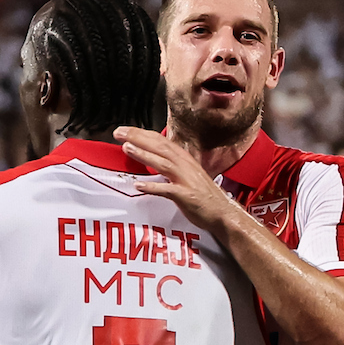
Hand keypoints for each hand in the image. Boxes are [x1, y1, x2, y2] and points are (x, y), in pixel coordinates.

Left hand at [113, 126, 235, 228]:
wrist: (223, 213)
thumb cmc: (203, 197)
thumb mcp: (186, 175)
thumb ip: (171, 166)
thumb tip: (153, 158)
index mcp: (184, 159)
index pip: (161, 141)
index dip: (142, 134)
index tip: (125, 130)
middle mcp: (185, 166)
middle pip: (160, 147)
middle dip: (139, 138)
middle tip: (119, 132)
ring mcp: (186, 180)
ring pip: (163, 163)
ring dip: (144, 155)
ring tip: (127, 148)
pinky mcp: (186, 196)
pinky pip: (167, 190)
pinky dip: (152, 187)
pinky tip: (138, 186)